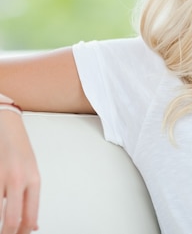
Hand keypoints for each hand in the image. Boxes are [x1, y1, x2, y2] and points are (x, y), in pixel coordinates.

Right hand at [0, 111, 39, 233]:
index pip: (29, 217)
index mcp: (33, 180)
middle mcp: (17, 180)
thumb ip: (31, 198)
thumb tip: (33, 224)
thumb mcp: (31, 172)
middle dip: (7, 233)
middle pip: (11, 220)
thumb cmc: (17, 148)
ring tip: (1, 227)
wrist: (5, 123)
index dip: (21, 233)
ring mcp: (0, 176)